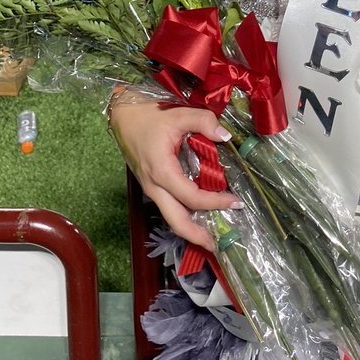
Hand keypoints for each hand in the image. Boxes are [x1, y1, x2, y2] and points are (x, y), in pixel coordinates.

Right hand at [109, 99, 240, 251]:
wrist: (123, 116)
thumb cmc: (149, 116)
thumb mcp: (178, 114)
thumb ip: (204, 121)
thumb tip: (225, 136)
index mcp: (162, 172)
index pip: (192, 197)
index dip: (215, 202)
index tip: (235, 202)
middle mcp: (154, 187)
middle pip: (176, 222)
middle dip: (198, 236)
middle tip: (220, 244)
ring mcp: (151, 189)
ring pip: (171, 218)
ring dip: (191, 229)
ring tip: (212, 235)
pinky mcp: (151, 186)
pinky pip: (168, 207)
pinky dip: (184, 215)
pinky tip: (199, 213)